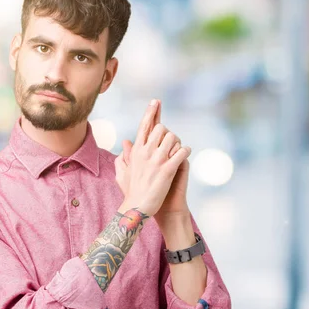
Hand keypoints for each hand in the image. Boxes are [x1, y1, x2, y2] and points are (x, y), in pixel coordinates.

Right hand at [114, 100, 190, 216]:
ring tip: (177, 151)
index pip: (144, 125)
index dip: (150, 111)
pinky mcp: (167, 169)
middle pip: (162, 128)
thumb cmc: (131, 191)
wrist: (137, 207)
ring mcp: (157, 160)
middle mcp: (146, 152)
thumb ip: (124, 155)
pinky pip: (181, 152)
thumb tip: (125, 142)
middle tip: (171, 144)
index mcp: (136, 150)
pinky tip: (185, 153)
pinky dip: (185, 151)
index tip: (156, 101)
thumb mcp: (123, 171)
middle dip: (169, 134)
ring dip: (178, 142)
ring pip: (173, 137)